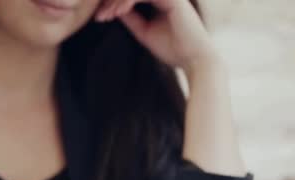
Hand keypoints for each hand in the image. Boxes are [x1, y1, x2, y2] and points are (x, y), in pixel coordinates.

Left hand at [96, 0, 218, 72]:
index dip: (113, 4)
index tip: (100, 17)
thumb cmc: (172, 48)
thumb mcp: (144, 32)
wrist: (194, 59)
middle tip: (100, 15)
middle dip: (112, 1)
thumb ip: (131, 18)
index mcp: (160, 0)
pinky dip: (128, 1)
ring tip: (107, 15)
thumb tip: (113, 9)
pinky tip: (118, 13)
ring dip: (117, 1)